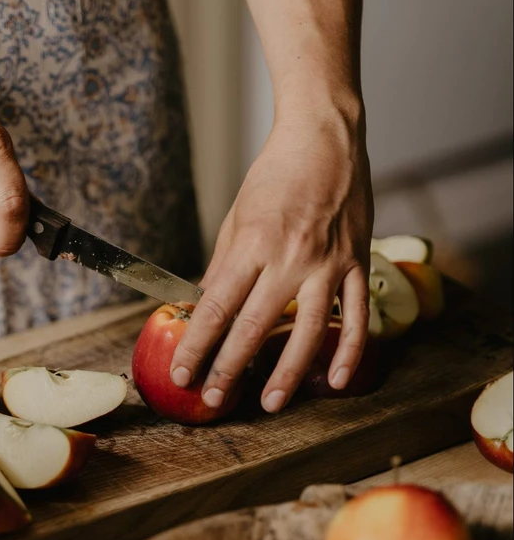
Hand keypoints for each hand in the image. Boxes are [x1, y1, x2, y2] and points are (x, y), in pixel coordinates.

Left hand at [171, 107, 373, 412]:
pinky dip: (349, 350)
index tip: (183, 373)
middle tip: (214, 399)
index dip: (197, 346)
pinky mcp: (357, 261)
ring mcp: (328, 262)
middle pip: (255, 326)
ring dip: (287, 372)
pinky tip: (334, 380)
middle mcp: (290, 257)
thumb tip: (204, 304)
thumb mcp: (236, 218)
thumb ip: (223, 266)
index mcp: (252, 246)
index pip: (216, 308)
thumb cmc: (275, 175)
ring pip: (308, 330)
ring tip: (270, 403)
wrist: (326, 136)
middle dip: (230, 368)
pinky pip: (356, 314)